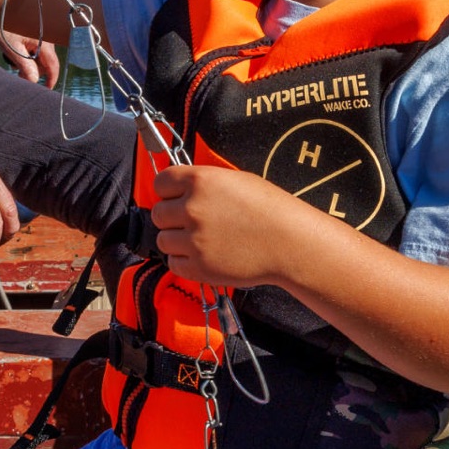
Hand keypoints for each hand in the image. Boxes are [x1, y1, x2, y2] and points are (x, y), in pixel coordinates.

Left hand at [0, 30, 59, 87]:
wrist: (0, 14)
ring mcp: (43, 40)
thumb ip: (25, 65)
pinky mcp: (38, 41)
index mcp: (44, 42)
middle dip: (33, 72)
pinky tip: (19, 56)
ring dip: (30, 66)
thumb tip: (34, 81)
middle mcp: (47, 41)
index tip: (46, 90)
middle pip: (46, 65)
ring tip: (15, 63)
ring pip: (41, 61)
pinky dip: (29, 60)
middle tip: (18, 74)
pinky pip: (38, 55)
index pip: (53, 65)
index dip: (51, 79)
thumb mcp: (13, 48)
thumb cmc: (6, 29)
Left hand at [148, 165, 302, 286]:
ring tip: (199, 240)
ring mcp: (193, 239)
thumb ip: (203, 184)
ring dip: (176, 240)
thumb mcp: (235, 181)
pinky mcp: (198, 267)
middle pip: (158, 213)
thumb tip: (180, 191)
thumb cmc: (270, 209)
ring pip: (162, 240)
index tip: (174, 197)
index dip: (167, 191)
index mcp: (200, 181)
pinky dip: (184, 261)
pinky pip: (173, 263)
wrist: (290, 243)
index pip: (161, 182)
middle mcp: (192, 208)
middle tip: (190, 222)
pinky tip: (203, 255)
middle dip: (171, 217)